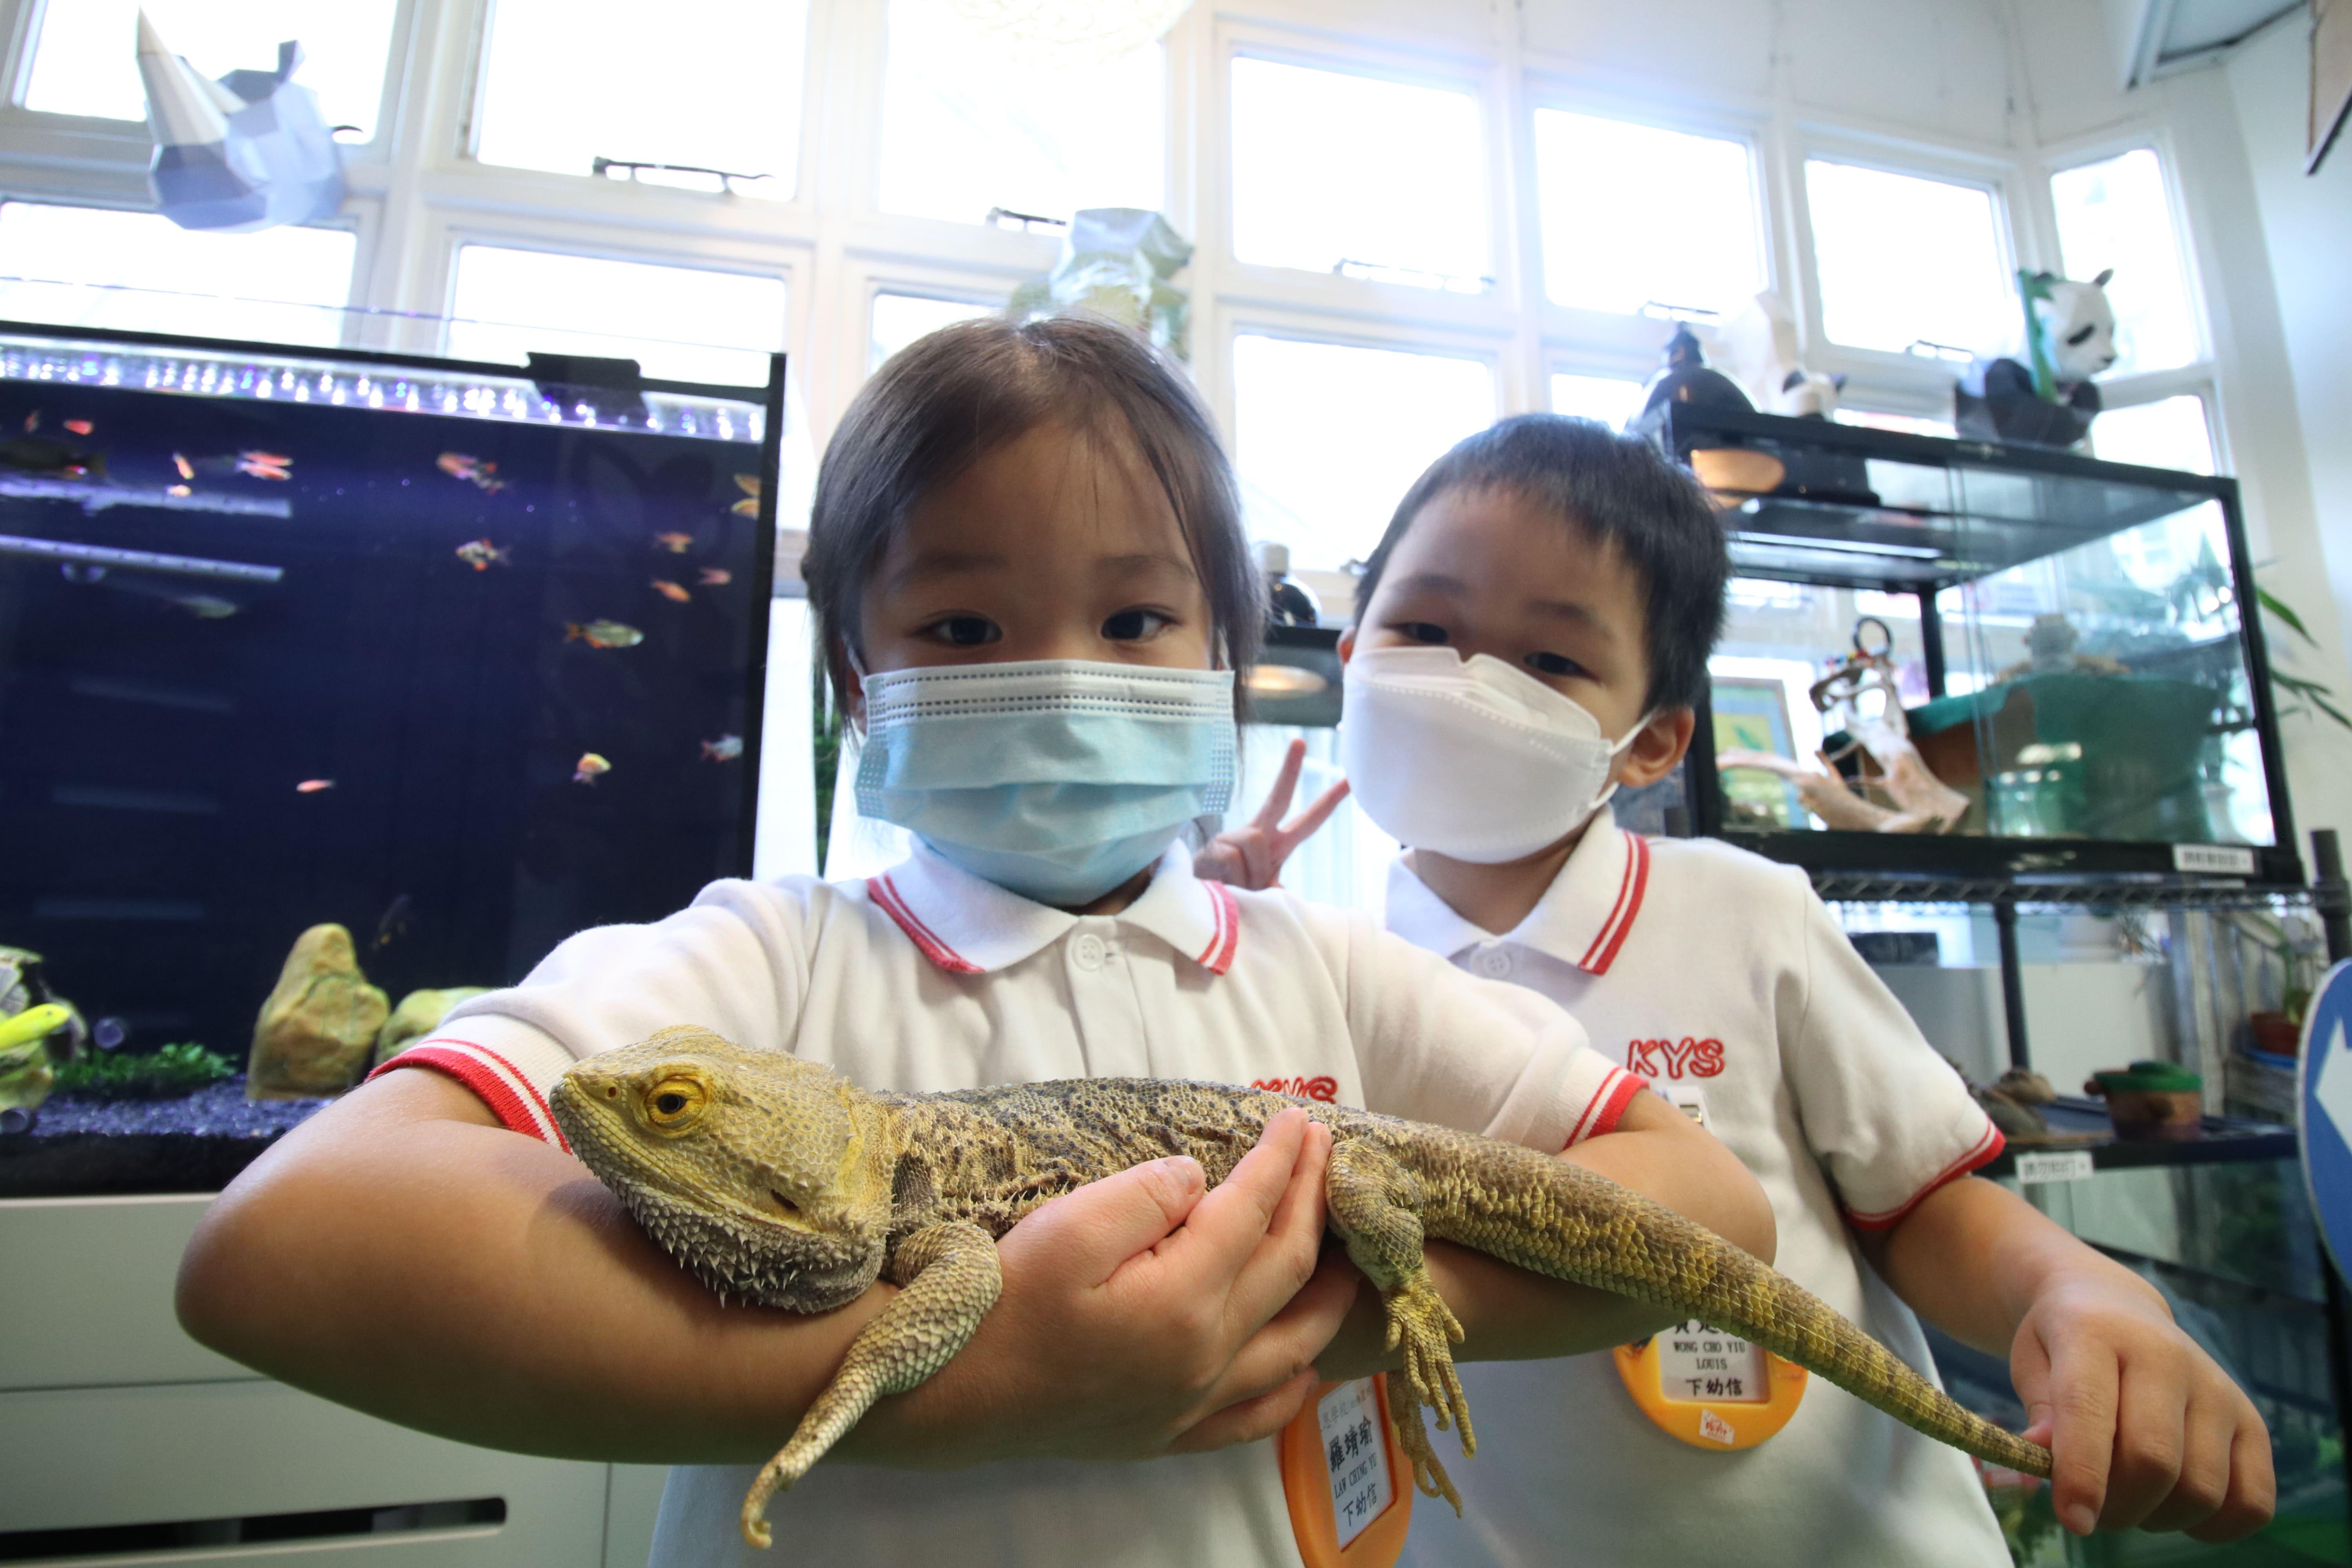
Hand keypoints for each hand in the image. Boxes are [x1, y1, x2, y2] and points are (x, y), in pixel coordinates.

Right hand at [848, 1109, 1353, 1465]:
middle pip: (1286, 1269)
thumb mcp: (1069, 1227)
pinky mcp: (1170, 1432)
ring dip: (1326, 1293)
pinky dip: (1292, 1389)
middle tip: (1323, 1152)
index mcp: (1184, 1298)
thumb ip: (1146, 1196)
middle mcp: (1205, 1355)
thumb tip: (1201, 1178)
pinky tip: (1304, 1368)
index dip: (1282, 1160)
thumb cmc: (1007, 1300)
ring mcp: (1193, 1400)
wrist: (955, 1391)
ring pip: (1293, 1346)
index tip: (1299, 1118)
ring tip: (1341, 1253)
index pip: (1253, 1212)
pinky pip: (1256, 1416)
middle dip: (1312, 1201)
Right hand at [1193, 738, 1349, 890]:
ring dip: (1252, 876)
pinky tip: (1225, 886)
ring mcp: (1235, 837)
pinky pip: (1235, 859)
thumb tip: (1277, 891)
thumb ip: (1278, 889)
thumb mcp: (1266, 891)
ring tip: (1240, 890)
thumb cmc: (1238, 894)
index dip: (1330, 801)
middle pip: (1277, 797)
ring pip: (1255, 842)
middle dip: (1289, 769)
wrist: (1201, 904)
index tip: (1350, 779)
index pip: (1310, 820)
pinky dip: (1236, 880)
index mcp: (1279, 843)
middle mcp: (1259, 833)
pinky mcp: (1216, 846)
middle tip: (1299, 740)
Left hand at [2012, 1274, 2274, 1539]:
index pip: (2089, 1413)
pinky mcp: (2251, 1420)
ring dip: (2160, 1517)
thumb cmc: (2062, 1345)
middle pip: (2153, 1460)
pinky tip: (2176, 1507)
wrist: (2114, 1305)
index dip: (2082, 1477)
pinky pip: (2252, 1502)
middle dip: (2119, 1506)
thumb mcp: (2031, 1365)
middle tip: (2095, 1510)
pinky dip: (2214, 1526)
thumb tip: (2037, 1473)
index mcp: (2096, 1333)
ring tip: (2131, 1498)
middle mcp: (2166, 1355)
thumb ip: (2039, 1418)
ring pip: (2202, 1489)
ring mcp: (2217, 1387)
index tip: (2073, 1521)